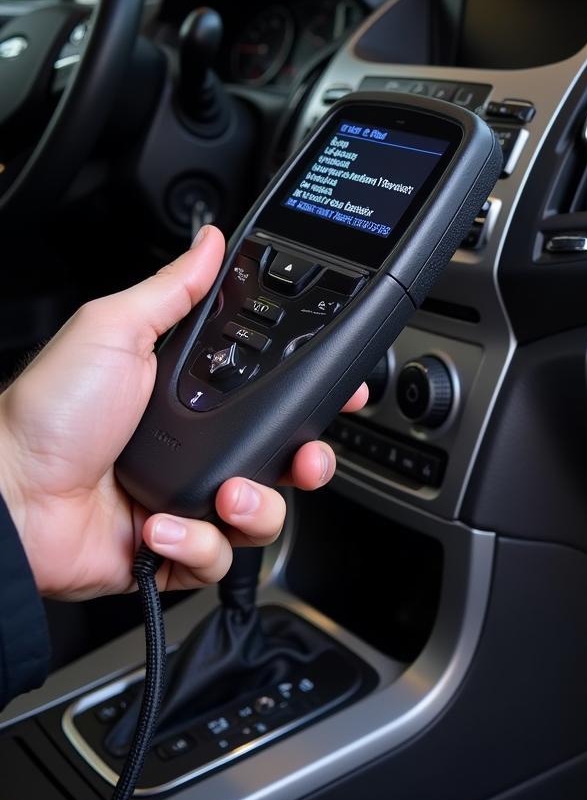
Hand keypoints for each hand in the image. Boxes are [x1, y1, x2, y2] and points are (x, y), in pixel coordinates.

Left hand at [0, 226, 366, 600]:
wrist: (8, 497)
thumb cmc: (48, 414)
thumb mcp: (115, 331)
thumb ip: (172, 289)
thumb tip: (209, 242)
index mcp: (195, 402)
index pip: (275, 400)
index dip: (314, 401)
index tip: (340, 395)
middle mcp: (199, 452)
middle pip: (288, 461)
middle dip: (309, 462)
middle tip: (302, 458)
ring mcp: (190, 504)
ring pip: (265, 514)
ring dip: (254, 507)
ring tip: (220, 495)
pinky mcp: (175, 552)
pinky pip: (220, 556)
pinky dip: (198, 544)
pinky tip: (162, 526)